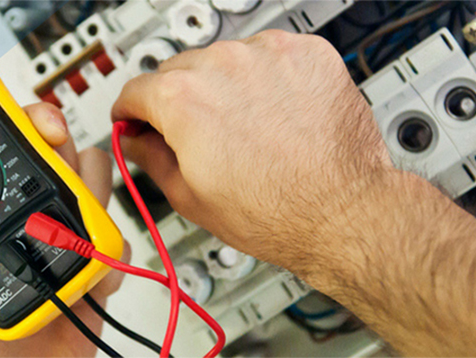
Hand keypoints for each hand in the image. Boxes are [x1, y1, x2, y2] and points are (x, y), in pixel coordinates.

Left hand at [0, 103, 126, 356]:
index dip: (13, 122)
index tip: (21, 117)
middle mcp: (23, 216)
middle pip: (53, 151)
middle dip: (58, 142)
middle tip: (53, 149)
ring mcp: (60, 236)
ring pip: (91, 180)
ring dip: (89, 188)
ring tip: (71, 218)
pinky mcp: (91, 261)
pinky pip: (115, 236)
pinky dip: (109, 248)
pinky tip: (85, 271)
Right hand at [112, 30, 392, 283]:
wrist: (344, 211)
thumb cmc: (276, 213)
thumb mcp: (190, 197)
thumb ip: (151, 158)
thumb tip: (136, 140)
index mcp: (183, 99)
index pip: (135, 90)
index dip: (131, 112)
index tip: (136, 118)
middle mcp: (223, 65)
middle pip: (178, 70)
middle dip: (179, 100)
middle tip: (198, 133)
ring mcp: (268, 55)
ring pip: (226, 59)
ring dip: (226, 85)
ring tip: (247, 126)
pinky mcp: (307, 54)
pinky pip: (271, 57)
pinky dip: (268, 78)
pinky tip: (276, 112)